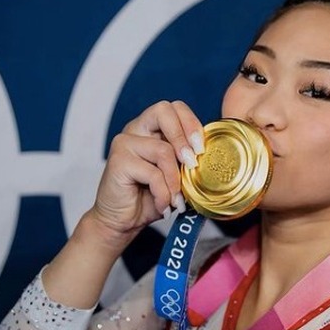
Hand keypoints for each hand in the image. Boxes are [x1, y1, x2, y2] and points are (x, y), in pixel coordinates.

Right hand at [78, 100, 204, 255]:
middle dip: (184, 136)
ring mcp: (124, 143)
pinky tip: (162, 205)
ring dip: (175, 180)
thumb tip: (211, 157)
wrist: (121, 222)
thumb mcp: (175, 176)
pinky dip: (163, 193)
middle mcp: (136, 129)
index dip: (191, 123)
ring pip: (163, 149)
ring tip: (176, 199)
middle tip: (192, 163)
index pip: (175, 108)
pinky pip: (152, 173)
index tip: (202, 150)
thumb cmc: (149, 198)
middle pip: (164, 110)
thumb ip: (187, 161)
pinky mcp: (118, 161)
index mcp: (151, 128)